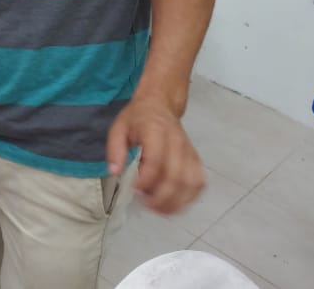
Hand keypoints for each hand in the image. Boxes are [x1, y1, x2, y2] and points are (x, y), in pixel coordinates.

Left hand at [105, 97, 204, 213]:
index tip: (134, 190)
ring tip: (158, 209)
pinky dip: (189, 198)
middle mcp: (177, 142)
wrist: (160, 106)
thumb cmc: (137, 119)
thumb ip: (114, 150)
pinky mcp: (196, 160)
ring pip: (190, 183)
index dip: (146, 180)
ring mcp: (189, 152)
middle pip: (175, 176)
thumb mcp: (118, 128)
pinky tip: (174, 203)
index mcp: (155, 131)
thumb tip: (114, 172)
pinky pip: (198, 183)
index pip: (156, 160)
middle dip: (160, 197)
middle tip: (145, 204)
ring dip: (176, 201)